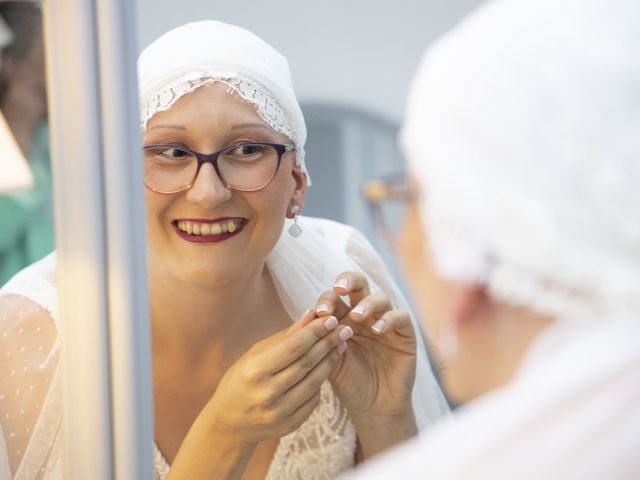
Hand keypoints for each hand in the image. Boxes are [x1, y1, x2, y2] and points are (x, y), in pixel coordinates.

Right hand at [201, 309, 348, 446]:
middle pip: (308, 363)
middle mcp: (267, 393)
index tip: (332, 319)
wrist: (230, 423)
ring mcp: (279, 413)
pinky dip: (321, 381)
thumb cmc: (242, 378)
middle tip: (344, 328)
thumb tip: (311, 313)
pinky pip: (313, 399)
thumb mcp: (256, 353)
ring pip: (315, 381)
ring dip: (331, 361)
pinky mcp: (289, 426)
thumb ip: (285, 336)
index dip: (316, 331)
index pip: (294, 347)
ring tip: (340, 345)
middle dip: (329, 342)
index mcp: (255, 371)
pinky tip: (325, 368)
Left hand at [314, 272, 416, 427]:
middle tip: (339, 288)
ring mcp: (385, 322)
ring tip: (357, 316)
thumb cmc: (348, 383)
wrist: (372, 408)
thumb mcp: (329, 361)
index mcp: (342, 318)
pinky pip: (401, 317)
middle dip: (348, 281)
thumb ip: (321, 340)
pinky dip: (390, 319)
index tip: (319, 312)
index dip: (326, 299)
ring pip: (381, 298)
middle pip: (359, 285)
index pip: (334, 297)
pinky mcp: (405, 334)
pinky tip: (378, 329)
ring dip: (368, 303)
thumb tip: (309, 315)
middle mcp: (365, 315)